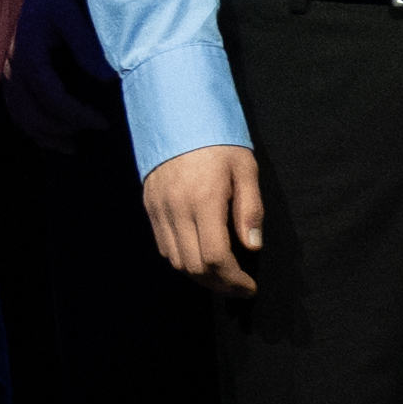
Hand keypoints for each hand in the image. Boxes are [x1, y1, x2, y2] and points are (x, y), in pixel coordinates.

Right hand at [146, 145, 264, 284]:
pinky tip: (199, 256)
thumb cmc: (218, 141)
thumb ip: (251, 209)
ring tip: (222, 276)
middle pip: (194, 266)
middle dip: (219, 285)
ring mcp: (159, 209)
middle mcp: (177, 209)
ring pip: (176, 261)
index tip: (249, 287)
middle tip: (239, 288)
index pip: (216, 257)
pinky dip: (182, 260)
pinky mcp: (150, 206)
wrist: (176, 115)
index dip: (234, 281)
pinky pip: (163, 246)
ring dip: (200, 276)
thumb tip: (252, 246)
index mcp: (204, 200)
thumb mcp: (245, 168)